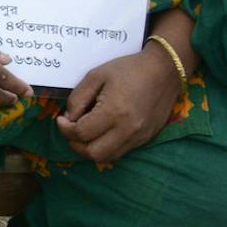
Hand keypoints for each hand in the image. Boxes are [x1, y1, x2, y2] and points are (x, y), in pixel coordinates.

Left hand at [56, 47, 180, 161]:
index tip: (62, 119)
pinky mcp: (146, 138)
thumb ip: (78, 98)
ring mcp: (139, 137)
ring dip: (90, 149)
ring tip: (84, 133)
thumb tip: (69, 118)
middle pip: (94, 153)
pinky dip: (106, 147)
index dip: (65, 128)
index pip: (81, 133)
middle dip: (76, 144)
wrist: (165, 71)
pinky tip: (102, 133)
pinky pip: (121, 152)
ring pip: (108, 157)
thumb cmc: (129, 70)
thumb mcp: (96, 76)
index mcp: (114, 112)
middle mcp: (128, 129)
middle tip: (71, 129)